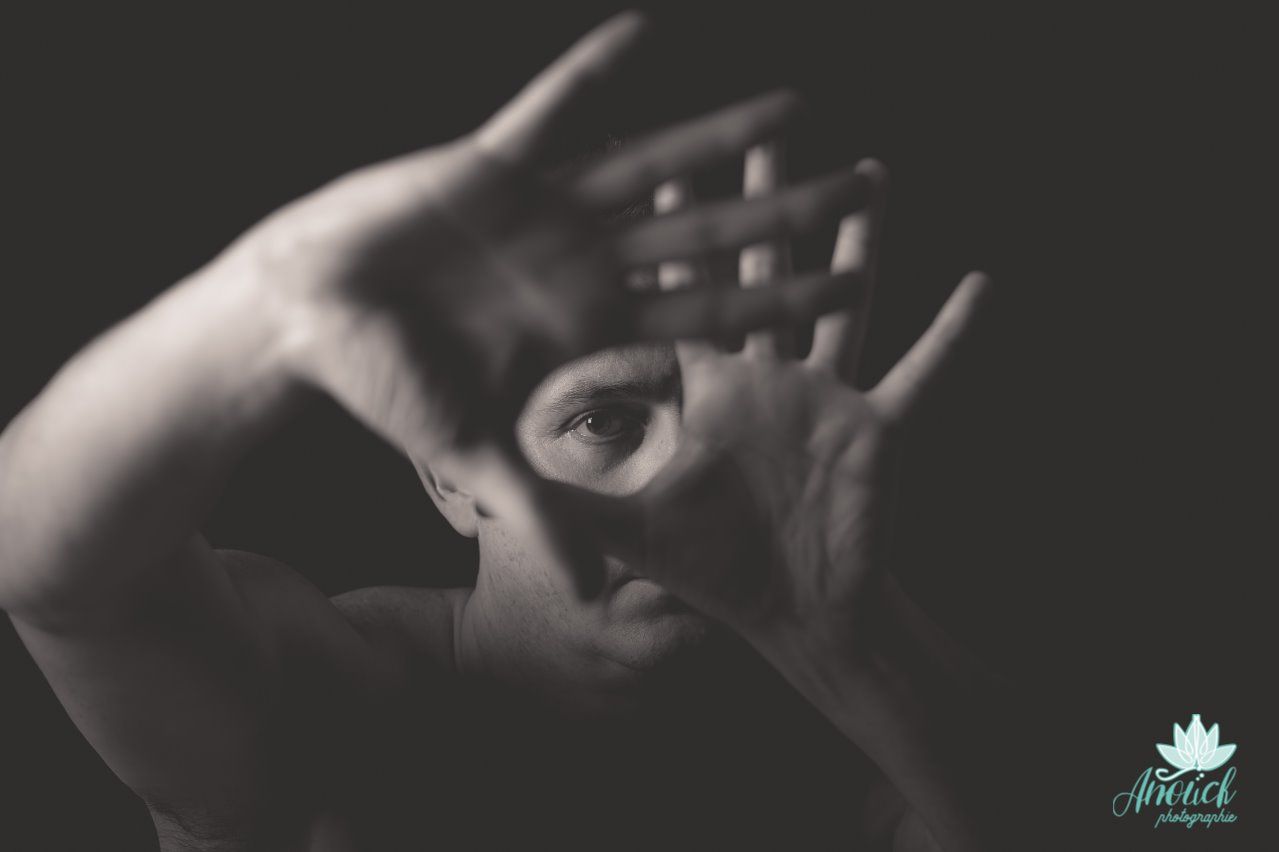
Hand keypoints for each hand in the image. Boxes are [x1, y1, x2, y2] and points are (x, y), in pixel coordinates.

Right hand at [207, 13, 869, 577]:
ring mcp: (544, 212)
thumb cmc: (380, 386)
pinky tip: (646, 33)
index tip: (854, 283)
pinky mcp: (491, 163)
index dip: (782, 299)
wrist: (303, 317)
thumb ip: (534, 510)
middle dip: (788, 210)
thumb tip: (583, 590)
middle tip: (869, 184)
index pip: (709, 312)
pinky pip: (552, 108)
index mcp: (589, 329)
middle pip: (710, 235)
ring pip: (652, 166)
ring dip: (717, 138)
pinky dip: (593, 73)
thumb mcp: (467, 453)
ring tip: (793, 107)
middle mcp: (582, 265)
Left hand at [573, 144, 993, 849]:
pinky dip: (955, 338)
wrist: (793, 612)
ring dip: (858, 240)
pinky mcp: (876, 427)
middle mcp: (761, 379)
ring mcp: (822, 397)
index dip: (664, 232)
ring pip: (843, 299)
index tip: (649, 164)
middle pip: (757, 272)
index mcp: (701, 391)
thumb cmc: (709, 569)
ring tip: (871, 170)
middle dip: (757, 203)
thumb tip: (492, 444)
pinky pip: (924, 374)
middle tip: (756, 132)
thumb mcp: (623, 522)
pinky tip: (983, 285)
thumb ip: (559, 485)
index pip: (676, 293)